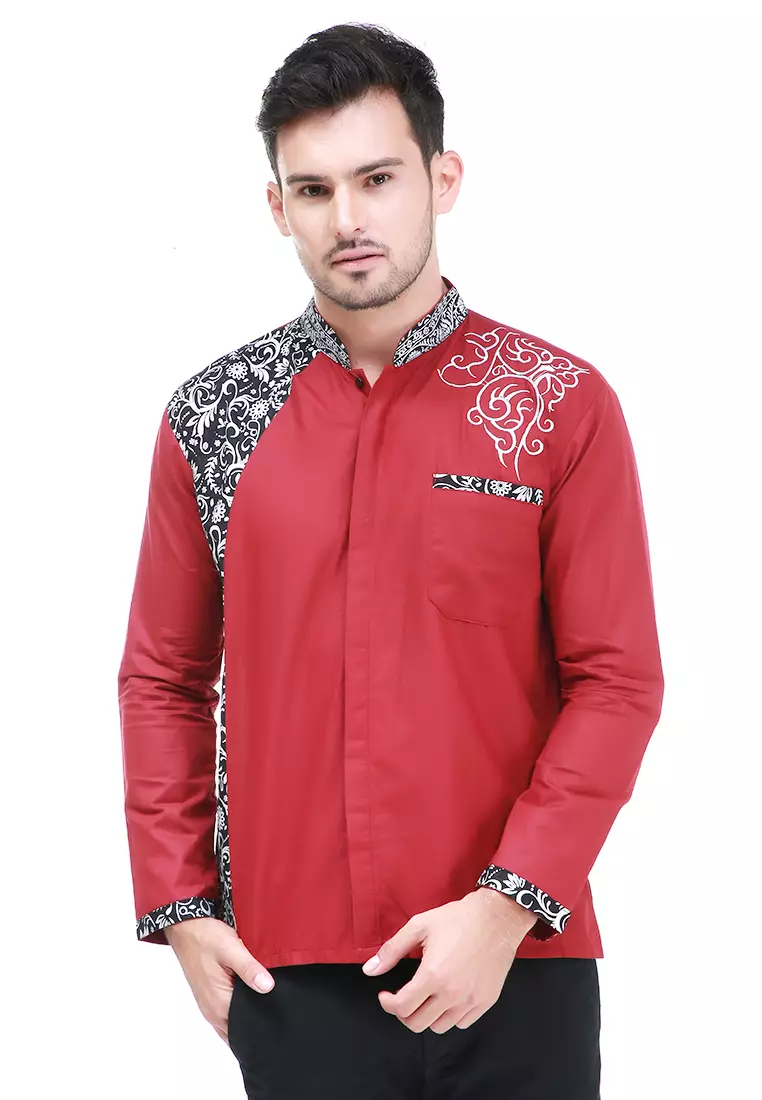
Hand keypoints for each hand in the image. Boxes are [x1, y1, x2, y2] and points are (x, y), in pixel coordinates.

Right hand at [165, 917, 275, 1045]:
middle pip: (239, 1030)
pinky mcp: (209, 998)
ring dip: (246, 1015)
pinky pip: (226, 1014)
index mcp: (219, 1004)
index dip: (264, 1022)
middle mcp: (212, 1011)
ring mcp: (209, 1006)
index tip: (277, 1014)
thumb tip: (268, 987)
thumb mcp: (231, 948)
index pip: (247, 1028)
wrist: (186, 928)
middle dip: (256, 1022)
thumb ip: (249, 969)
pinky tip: (246, 995)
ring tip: (261, 998)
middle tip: (273, 1006)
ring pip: (232, 1023)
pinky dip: (238, 1010)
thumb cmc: (205, 937)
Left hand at [361, 888, 536, 1032]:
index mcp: (432, 975)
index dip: (388, 1004)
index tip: (385, 995)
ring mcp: (471, 1000)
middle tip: (403, 997)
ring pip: (439, 1027)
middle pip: (417, 1024)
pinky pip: (462, 1023)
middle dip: (403, 1013)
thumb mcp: (419, 926)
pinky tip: (448, 997)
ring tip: (426, 996)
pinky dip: (451, 1016)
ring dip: (427, 1015)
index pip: (402, 1008)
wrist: (497, 917)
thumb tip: (370, 969)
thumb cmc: (458, 919)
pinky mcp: (486, 1001)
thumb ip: (392, 950)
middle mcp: (452, 993)